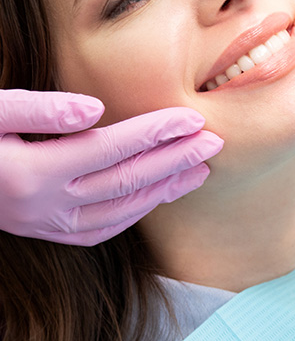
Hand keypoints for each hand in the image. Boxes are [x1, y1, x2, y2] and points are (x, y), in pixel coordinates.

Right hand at [0, 90, 222, 245]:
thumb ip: (40, 108)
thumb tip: (95, 109)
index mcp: (32, 171)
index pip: (112, 150)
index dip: (157, 133)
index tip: (193, 119)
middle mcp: (44, 206)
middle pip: (127, 182)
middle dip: (176, 160)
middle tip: (215, 142)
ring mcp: (46, 225)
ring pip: (121, 211)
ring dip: (166, 189)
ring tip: (201, 168)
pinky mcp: (48, 232)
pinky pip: (103, 229)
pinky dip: (137, 212)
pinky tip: (158, 195)